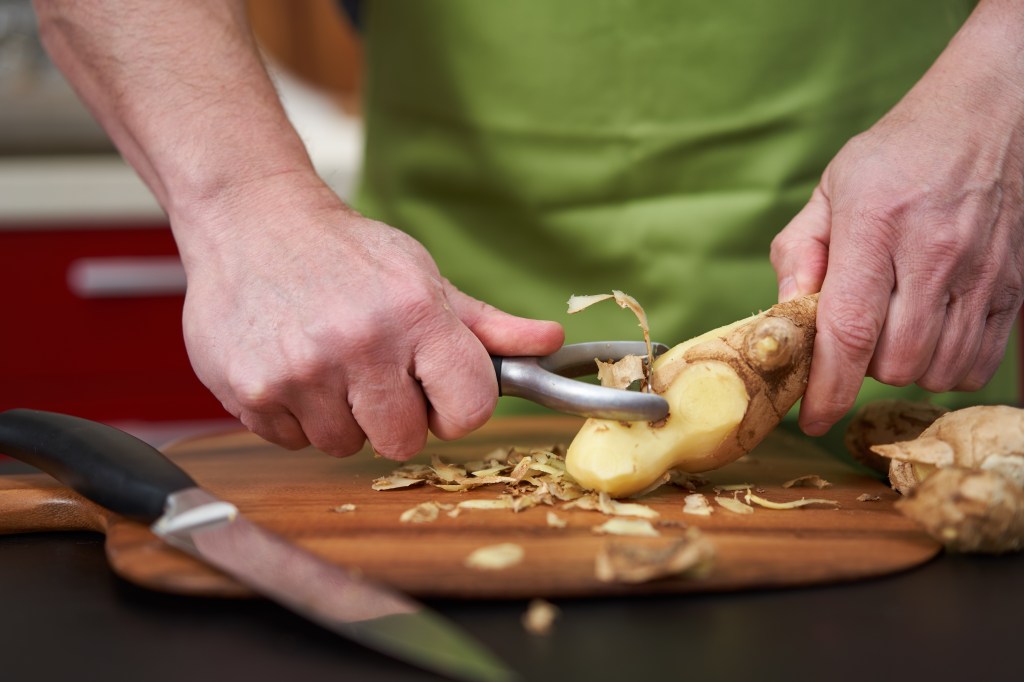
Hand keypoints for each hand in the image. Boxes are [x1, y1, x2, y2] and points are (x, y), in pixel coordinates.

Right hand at [178, 177, 563, 458]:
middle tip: (372, 373)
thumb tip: (550, 342)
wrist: (252, 220)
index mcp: (416, 315)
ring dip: (340, 417)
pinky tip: (291, 365)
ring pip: (343, 445)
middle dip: (394, 417)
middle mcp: (360, 345)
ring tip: (327, 363)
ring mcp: (302, 372)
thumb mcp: (422, 277)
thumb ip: (486, 324)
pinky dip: (295, 415)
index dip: (457, 408)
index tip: (436, 392)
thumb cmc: (347, 253)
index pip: (470, 410)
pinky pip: (292, 442)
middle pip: (402, 442)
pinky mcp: (251, 392)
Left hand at [770, 9, 1023, 434]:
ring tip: (894, 330)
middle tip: (856, 339)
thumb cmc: (901, 151)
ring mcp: (983, 271)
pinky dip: (950, 367)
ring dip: (907, 368)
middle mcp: (934, 253)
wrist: (994, 112)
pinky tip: (933, 336)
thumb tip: (784, 317)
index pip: (848, 330)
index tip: (811, 418)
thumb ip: (801, 252)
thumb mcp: (833, 188)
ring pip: (938, 370)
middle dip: (864, 369)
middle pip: (894, 362)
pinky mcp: (1016, 285)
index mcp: (875, 225)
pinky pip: (982, 362)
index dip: (827, 388)